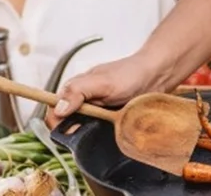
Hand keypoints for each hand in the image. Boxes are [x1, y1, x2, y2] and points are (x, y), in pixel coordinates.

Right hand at [49, 51, 166, 126]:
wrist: (157, 75)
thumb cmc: (130, 73)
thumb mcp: (102, 81)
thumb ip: (78, 91)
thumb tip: (58, 108)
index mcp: (74, 89)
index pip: (53, 111)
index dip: (57, 124)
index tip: (70, 130)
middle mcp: (82, 101)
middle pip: (65, 124)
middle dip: (73, 133)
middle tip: (89, 133)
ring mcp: (95, 112)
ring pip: (81, 131)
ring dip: (88, 136)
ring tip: (102, 132)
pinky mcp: (107, 120)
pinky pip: (97, 133)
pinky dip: (100, 136)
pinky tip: (109, 134)